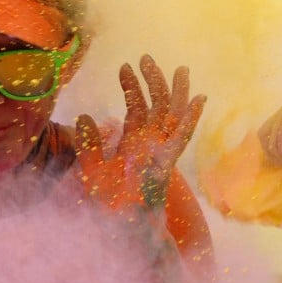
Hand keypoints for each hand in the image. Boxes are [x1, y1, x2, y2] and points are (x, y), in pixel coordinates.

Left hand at [76, 55, 205, 210]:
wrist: (121, 225)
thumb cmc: (109, 201)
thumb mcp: (92, 167)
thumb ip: (89, 142)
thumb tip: (83, 115)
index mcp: (133, 142)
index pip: (136, 106)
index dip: (132, 86)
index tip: (125, 66)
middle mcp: (149, 143)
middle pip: (157, 104)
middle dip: (153, 80)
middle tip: (146, 56)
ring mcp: (160, 151)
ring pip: (173, 115)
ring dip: (176, 92)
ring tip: (179, 69)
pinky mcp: (167, 163)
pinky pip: (182, 138)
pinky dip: (190, 119)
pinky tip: (198, 101)